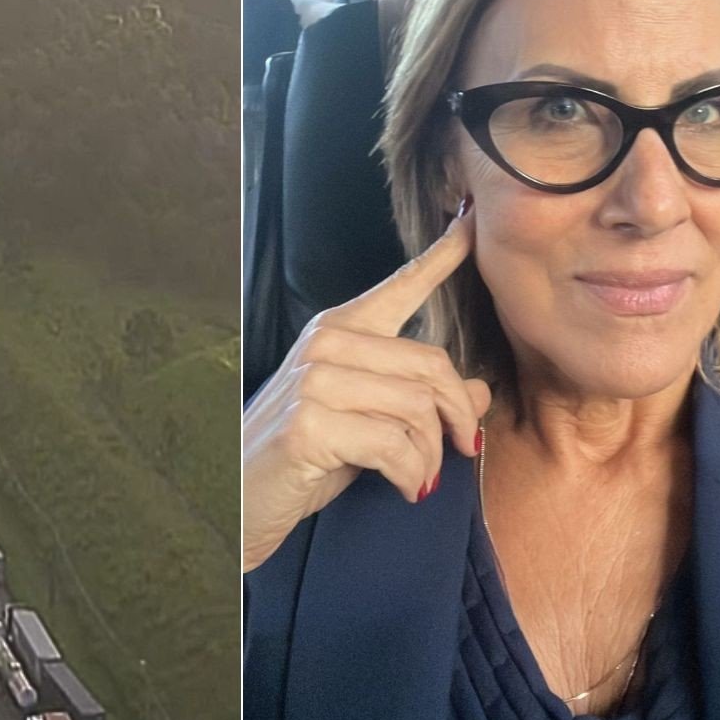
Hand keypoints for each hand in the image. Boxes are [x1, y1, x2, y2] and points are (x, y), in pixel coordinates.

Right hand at [243, 204, 492, 571]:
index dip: (444, 254)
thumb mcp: (370, 422)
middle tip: (465, 448)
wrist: (241, 499)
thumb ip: (417, 399)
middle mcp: (325, 343)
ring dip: (433, 455)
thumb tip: (479, 390)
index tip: (473, 219)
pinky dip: (412, 475)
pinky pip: (394, 445)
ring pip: (418, 407)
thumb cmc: (305, 459)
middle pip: (432, 364)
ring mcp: (313, 380)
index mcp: (339, 329)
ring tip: (423, 478)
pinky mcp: (309, 423)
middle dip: (459, 415)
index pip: (401, 285)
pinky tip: (406, 489)